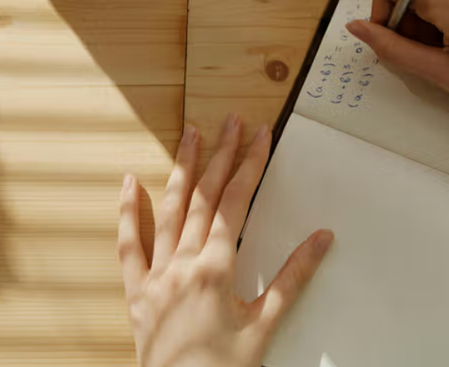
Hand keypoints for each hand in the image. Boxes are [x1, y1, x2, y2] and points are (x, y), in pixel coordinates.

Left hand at [121, 115, 332, 366]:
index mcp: (215, 269)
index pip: (236, 202)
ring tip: (191, 135)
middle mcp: (181, 265)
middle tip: (231, 121)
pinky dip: (127, 212)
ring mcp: (155, 276)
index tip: (260, 135)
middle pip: (203, 197)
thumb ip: (292, 278)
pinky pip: (128, 245)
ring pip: (168, 211)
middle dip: (220, 155)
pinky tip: (129, 183)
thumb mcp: (265, 326)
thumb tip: (321, 239)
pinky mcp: (137, 293)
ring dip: (182, 170)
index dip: (250, 165)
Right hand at [346, 0, 448, 189]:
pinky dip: (441, 29)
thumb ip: (393, 48)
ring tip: (445, 65)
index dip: (382, 14)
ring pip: (428, 1)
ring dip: (423, 31)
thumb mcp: (440, 75)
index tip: (391, 45)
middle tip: (424, 64)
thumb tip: (358, 28)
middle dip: (405, 27)